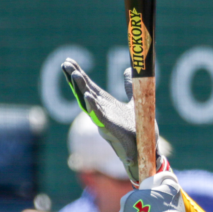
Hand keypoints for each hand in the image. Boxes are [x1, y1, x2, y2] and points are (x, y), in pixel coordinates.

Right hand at [61, 58, 166, 184]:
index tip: (69, 62)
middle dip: (74, 79)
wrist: (147, 149)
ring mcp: (105, 122)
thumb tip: (127, 70)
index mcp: (106, 105)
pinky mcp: (112, 131)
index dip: (79, 75)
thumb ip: (129, 87)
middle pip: (84, 93)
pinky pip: (100, 118)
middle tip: (65, 64)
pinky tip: (88, 96)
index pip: (89, 87)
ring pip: (89, 104)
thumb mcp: (134, 103)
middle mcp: (101, 113)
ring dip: (81, 90)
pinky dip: (93, 107)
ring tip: (75, 74)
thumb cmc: (139, 130)